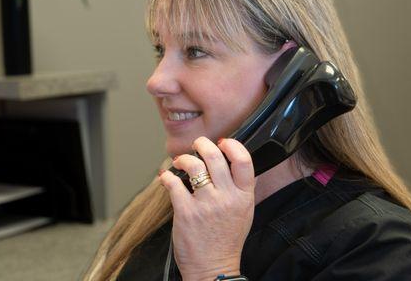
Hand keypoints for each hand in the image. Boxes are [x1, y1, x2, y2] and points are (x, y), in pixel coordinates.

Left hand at [159, 137, 254, 280]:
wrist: (214, 269)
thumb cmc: (227, 240)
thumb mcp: (245, 212)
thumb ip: (241, 188)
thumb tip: (231, 163)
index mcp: (244, 196)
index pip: (244, 160)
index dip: (232, 145)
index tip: (222, 143)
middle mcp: (227, 198)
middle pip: (215, 156)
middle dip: (202, 144)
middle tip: (197, 145)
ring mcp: (206, 204)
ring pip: (194, 165)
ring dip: (183, 159)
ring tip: (180, 162)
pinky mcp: (186, 212)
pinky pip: (174, 183)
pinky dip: (166, 177)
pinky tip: (165, 177)